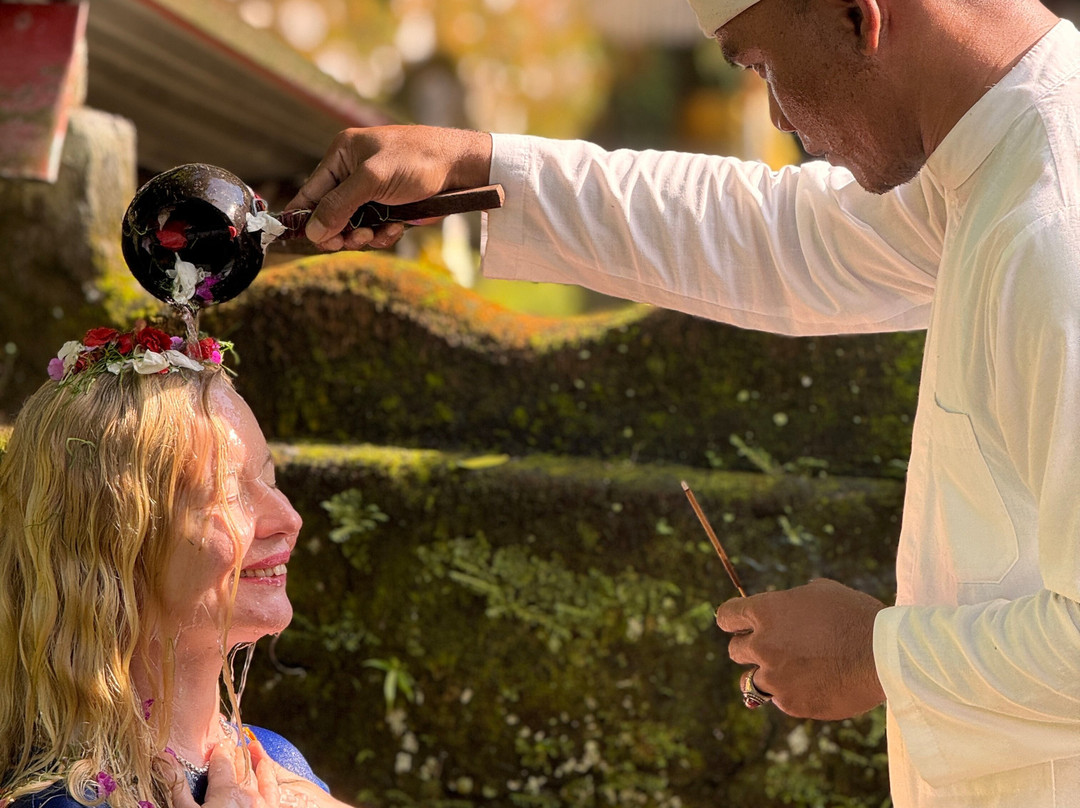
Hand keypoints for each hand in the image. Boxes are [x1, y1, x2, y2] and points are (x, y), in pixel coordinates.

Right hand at [167, 737, 278, 807]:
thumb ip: (178, 787)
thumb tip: (163, 758)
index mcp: (226, 792)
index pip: (223, 764)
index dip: (219, 752)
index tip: (219, 744)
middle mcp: (248, 795)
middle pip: (241, 768)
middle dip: (235, 756)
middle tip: (231, 745)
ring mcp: (263, 805)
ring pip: (260, 777)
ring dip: (255, 761)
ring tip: (253, 747)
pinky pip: (275, 791)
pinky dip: (271, 777)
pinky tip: (268, 767)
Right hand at [286, 125, 492, 250]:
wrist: (459, 168)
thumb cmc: (416, 160)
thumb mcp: (372, 179)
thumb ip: (339, 205)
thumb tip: (312, 231)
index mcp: (341, 155)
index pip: (311, 191)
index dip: (304, 217)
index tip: (301, 240)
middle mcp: (352, 174)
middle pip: (330, 216)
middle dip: (339, 231)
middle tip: (350, 241)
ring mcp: (371, 194)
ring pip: (352, 228)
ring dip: (362, 237)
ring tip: (375, 234)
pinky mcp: (389, 209)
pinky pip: (374, 231)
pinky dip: (382, 236)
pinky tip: (395, 230)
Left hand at [715, 578, 887, 719]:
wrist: (884, 655)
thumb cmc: (856, 616)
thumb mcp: (822, 592)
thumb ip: (794, 600)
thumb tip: (788, 603)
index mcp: (766, 612)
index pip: (727, 616)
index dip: (731, 621)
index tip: (736, 625)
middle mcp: (763, 645)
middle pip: (735, 651)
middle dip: (750, 649)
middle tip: (771, 649)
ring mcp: (775, 677)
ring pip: (752, 682)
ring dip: (767, 676)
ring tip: (789, 673)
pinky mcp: (791, 703)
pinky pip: (780, 700)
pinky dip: (792, 694)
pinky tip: (814, 686)